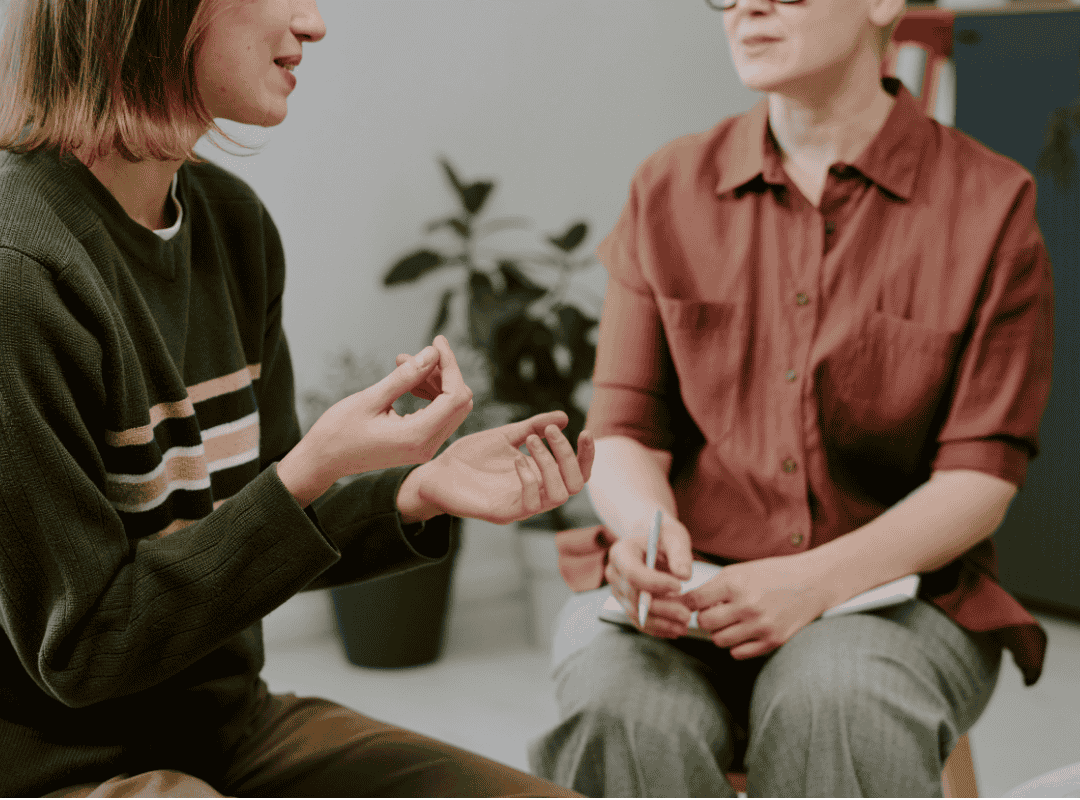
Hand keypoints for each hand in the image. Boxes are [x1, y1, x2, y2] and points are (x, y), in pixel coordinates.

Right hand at [279, 335, 472, 506]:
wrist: (323, 460)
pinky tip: (408, 381)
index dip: (450, 366)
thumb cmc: (339, 431)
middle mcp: (427, 446)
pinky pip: (438, 415)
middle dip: (442, 372)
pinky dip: (429, 394)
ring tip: (403, 363)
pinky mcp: (419, 445)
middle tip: (413, 355)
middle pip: (459, 402)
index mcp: (417, 436)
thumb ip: (405, 377)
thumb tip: (432, 354)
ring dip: (434, 381)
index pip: (455, 397)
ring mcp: (425, 448)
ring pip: (450, 407)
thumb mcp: (370, 398)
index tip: (437, 342)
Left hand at [398, 412, 594, 524]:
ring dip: (551, 463)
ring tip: (532, 440)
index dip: (586, 455)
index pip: (577, 473)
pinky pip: (531, 504)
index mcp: (539, 477)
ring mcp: (520, 506)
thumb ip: (533, 427)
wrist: (435, 472)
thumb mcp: (505, 436)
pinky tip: (517, 459)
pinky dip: (530, 478)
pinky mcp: (503, 514)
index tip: (584, 430)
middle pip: (576, 485)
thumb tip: (563, 417)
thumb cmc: (470, 457)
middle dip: (568, 455)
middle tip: (550, 431)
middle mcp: (535, 494)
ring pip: (559, 496)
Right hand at [605, 514, 693, 638]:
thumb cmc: (662, 537)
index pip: (633, 573)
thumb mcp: (674, 537)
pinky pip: (640, 621)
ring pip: (637, 613)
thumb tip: (684, 575)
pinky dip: (657, 628)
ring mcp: (618, 591)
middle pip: (635, 597)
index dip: (655, 583)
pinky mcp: (626, 604)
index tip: (679, 586)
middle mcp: (614, 573)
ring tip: (684, 624)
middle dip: (662, 608)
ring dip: (661, 623)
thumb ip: (679, 553)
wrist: (651, 542)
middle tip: (687, 614)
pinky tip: (675, 629)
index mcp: (621, 552)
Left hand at [679, 554, 833, 658]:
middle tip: (714, 612)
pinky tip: (744, 631)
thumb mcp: (740, 570)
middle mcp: (746, 605)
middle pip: (705, 623)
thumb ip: (713, 587)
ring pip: (719, 640)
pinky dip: (736, 645)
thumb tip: (686, 603)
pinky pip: (738, 653)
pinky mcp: (772, 641)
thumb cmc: (772, 574)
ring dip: (720, 632)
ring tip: (730, 621)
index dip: (687, 604)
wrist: (811, 582)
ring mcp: (760, 625)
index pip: (695, 601)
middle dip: (705, 618)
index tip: (688, 605)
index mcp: (735, 583)